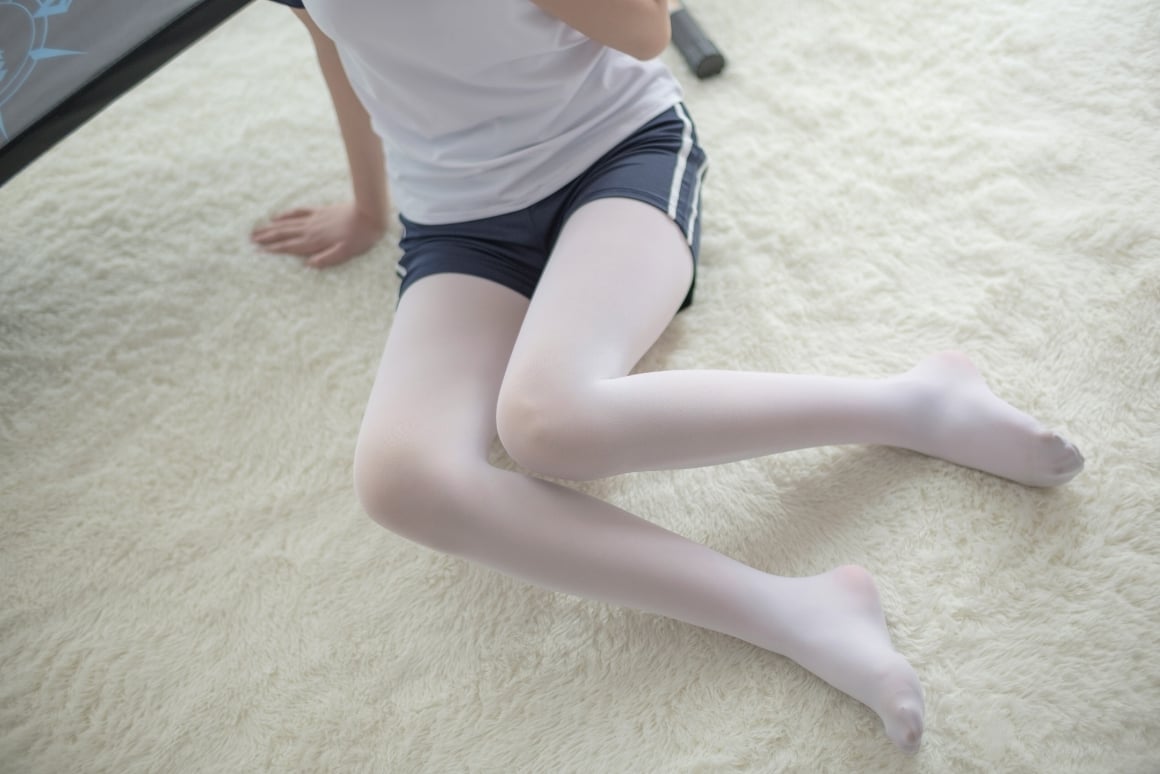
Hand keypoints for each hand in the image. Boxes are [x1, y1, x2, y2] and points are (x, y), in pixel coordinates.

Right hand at [251, 202, 386, 267]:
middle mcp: (310, 230)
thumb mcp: (346, 253)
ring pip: (287, 223)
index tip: (258, 251)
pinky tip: (277, 216)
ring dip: (271, 227)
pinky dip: (286, 214)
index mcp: (315, 242)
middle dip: (266, 238)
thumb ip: (327, 259)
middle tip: (249, 240)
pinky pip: (298, 212)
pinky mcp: (320, 211)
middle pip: (283, 234)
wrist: (369, 214)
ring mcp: (314, 219)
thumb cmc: (360, 238)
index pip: (289, 247)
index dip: (273, 249)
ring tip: (256, 229)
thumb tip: (308, 265)